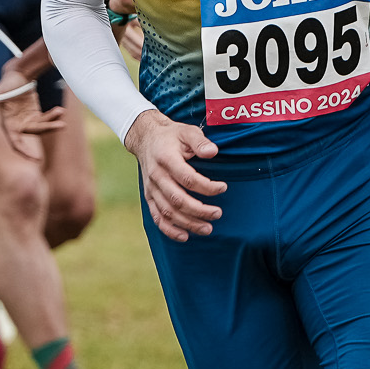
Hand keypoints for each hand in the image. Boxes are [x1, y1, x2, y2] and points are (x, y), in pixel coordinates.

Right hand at [0, 45, 65, 151]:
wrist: (17, 75)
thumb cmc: (7, 83)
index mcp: (7, 123)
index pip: (16, 142)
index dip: (25, 151)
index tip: (37, 159)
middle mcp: (17, 124)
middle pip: (34, 132)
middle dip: (47, 128)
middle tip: (61, 125)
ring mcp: (27, 120)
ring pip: (42, 126)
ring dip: (52, 121)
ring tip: (60, 112)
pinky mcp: (35, 114)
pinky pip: (46, 119)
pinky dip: (53, 116)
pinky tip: (60, 111)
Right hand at [126, 110, 224, 241]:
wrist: (146, 139)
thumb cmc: (172, 136)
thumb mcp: (187, 131)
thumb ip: (200, 142)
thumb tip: (213, 152)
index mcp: (166, 159)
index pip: (187, 178)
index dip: (207, 187)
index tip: (223, 188)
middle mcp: (157, 176)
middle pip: (177, 199)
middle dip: (199, 210)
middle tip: (218, 214)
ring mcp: (151, 189)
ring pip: (168, 212)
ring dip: (188, 223)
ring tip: (207, 228)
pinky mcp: (149, 197)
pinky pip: (157, 217)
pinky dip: (169, 230)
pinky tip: (185, 236)